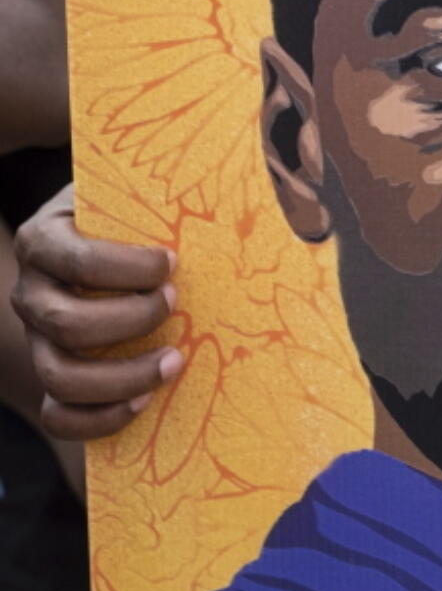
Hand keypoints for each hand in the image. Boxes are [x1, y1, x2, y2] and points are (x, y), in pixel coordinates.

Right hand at [12, 184, 181, 440]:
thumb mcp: (139, 192)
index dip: (128, 268)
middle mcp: (32, 290)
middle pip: (65, 323)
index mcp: (45, 237)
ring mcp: (36, 338)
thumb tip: (260, 171)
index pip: (77, 259)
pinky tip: (144, 401)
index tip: (173, 263)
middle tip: (177, 305)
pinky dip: (98, 419)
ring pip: (59, 375)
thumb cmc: (131, 215)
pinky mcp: (50, 375)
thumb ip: (170, 187)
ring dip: (121, 376)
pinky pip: (57, 415)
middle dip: (129, 321)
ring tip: (174, 361)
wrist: (98, 243)